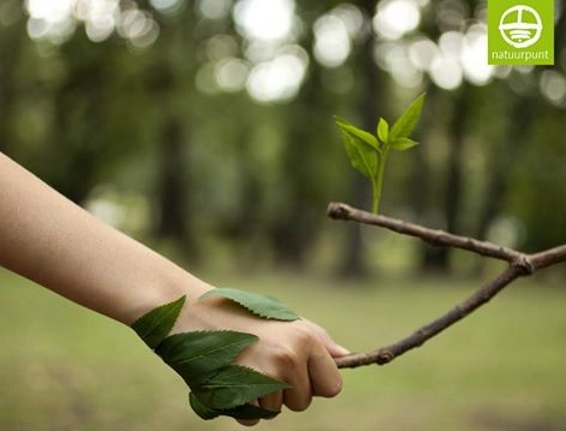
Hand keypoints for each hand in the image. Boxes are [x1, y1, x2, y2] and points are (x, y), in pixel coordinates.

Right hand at [174, 294, 348, 425]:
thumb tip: (347, 357)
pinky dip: (244, 406)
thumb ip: (317, 341)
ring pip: (277, 411)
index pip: (333, 386)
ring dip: (263, 397)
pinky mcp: (240, 394)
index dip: (315, 383)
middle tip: (263, 363)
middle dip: (287, 391)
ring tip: (245, 365)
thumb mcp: (285, 321)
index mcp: (306, 339)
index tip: (298, 371)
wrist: (194, 313)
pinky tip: (232, 378)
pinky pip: (253, 419)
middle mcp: (290, 358)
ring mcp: (265, 377)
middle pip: (304, 402)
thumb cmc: (243, 316)